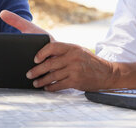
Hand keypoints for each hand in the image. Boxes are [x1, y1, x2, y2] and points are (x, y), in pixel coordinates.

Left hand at [0, 10, 135, 90]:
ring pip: (52, 76)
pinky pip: (59, 85)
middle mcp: (73, 57)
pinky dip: (51, 88)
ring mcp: (74, 70)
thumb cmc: (89, 61)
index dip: (41, 53)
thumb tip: (45, 56)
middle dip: (36, 70)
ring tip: (35, 83)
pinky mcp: (76, 81)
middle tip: (29, 74)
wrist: (107, 72)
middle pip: (49, 64)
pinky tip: (47, 88)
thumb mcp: (78, 51)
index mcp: (72, 47)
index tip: (35, 59)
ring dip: (42, 81)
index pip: (52, 47)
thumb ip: (64, 52)